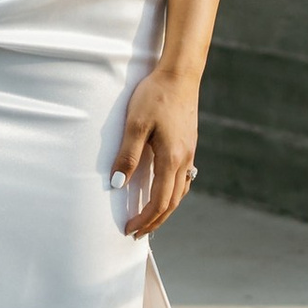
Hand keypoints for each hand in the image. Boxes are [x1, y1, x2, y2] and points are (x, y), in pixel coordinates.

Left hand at [113, 64, 198, 240]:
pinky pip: (183, 178)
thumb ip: (127, 156)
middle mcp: (185, 160)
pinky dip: (172, 193)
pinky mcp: (189, 144)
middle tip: (137, 233)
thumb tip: (117, 185)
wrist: (180, 74)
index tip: (129, 229)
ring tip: (150, 219)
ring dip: (165, 209)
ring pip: (180, 192)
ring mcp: (190, 152)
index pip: (159, 202)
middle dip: (155, 221)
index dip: (145, 220)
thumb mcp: (135, 124)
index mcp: (171, 159)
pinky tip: (164, 190)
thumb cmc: (155, 96)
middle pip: (172, 203)